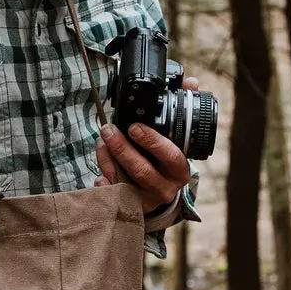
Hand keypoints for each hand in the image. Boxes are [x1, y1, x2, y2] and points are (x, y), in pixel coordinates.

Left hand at [94, 75, 198, 214]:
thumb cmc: (166, 161)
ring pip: (124, 181)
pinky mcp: (130, 206)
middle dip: (122, 148)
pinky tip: (99, 175)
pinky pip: (113, 195)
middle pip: (142, 170)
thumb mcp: (177, 140)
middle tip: (108, 130)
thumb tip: (191, 82)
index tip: (134, 127)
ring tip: (101, 141)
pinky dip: (104, 183)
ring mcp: (146, 199)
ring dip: (108, 159)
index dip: (153, 142)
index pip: (170, 156)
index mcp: (180, 170)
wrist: (161, 194)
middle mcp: (165, 187)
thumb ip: (183, 110)